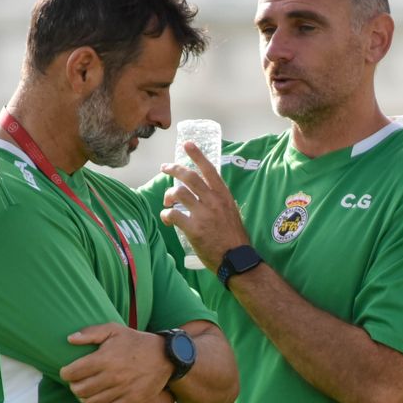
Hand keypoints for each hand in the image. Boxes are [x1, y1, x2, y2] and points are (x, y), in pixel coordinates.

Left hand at [61, 322, 171, 402]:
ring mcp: (122, 390)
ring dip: (84, 399)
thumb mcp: (114, 330)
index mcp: (104, 359)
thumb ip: (90, 333)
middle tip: (75, 383)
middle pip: (80, 389)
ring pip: (91, 402)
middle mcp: (112, 376)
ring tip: (85, 393)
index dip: (66, 373)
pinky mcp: (131, 400)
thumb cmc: (135, 342)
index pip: (73, 372)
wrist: (165, 356)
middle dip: (73, 387)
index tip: (67, 372)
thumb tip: (69, 339)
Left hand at [159, 142, 249, 270]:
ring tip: (167, 200)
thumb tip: (207, 195)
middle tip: (165, 167)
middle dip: (174, 169)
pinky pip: (173, 215)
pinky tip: (167, 218)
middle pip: (189, 177)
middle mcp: (213, 201)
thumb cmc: (235, 237)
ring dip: (169, 195)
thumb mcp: (232, 212)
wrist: (236, 258)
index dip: (197, 155)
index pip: (209, 170)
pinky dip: (166, 215)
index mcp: (224, 195)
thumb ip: (219, 201)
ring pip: (178, 193)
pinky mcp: (193, 228)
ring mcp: (203, 214)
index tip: (187, 144)